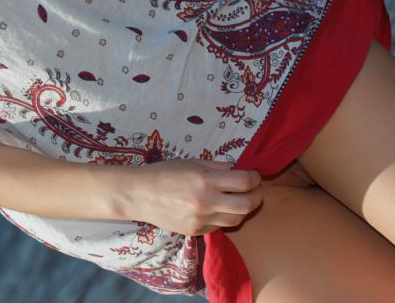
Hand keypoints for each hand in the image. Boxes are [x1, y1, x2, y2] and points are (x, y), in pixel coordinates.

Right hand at [123, 159, 262, 235]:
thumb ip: (217, 166)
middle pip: (248, 204)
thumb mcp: (190, 162)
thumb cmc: (163, 173)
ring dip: (243, 209)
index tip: (253, 175)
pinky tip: (218, 209)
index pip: (244, 182)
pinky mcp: (196, 231)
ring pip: (237, 219)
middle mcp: (206, 201)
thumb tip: (238, 170)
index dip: (255, 178)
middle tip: (254, 190)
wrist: (138, 194)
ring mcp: (201, 219)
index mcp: (205, 179)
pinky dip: (224, 217)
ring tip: (238, 200)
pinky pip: (220, 226)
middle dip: (257, 195)